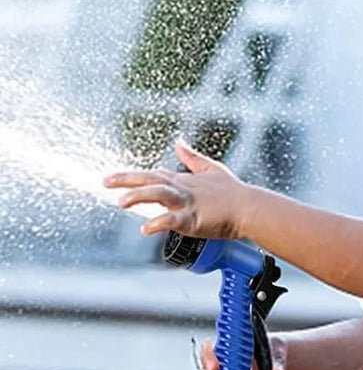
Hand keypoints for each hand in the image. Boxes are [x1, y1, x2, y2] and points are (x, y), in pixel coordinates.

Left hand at [104, 137, 250, 238]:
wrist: (249, 208)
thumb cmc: (232, 191)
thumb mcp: (210, 168)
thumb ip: (191, 157)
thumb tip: (179, 141)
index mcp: (182, 179)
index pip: (151, 175)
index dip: (130, 176)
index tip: (109, 178)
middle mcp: (181, 188)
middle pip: (150, 180)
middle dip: (126, 180)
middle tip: (105, 181)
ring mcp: (187, 203)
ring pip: (159, 195)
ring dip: (139, 197)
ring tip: (121, 202)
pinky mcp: (194, 218)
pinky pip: (173, 219)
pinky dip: (159, 222)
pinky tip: (145, 228)